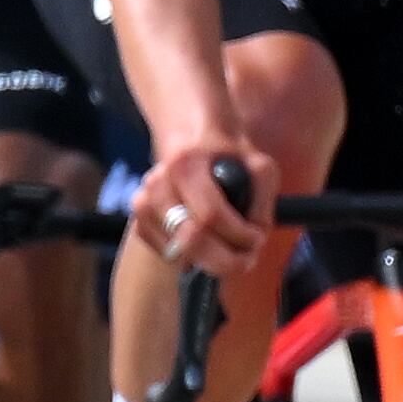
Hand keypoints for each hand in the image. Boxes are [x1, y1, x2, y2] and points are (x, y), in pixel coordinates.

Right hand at [138, 133, 266, 277]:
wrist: (191, 140)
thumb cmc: (229, 155)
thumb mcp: (258, 166)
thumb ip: (263, 199)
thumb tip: (254, 235)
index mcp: (186, 163)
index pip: (210, 215)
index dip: (238, 235)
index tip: (258, 238)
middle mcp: (157, 183)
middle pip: (189, 240)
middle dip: (225, 260)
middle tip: (247, 260)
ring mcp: (143, 202)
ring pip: (176, 253)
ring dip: (208, 261)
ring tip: (229, 249)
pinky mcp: (139, 221)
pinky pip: (166, 255)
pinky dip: (191, 258)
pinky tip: (207, 243)